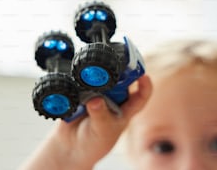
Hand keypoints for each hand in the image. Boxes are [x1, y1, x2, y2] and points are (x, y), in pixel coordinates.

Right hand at [20, 75, 151, 169]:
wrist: (71, 147)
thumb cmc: (94, 142)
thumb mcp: (102, 131)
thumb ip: (100, 116)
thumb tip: (95, 100)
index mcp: (125, 109)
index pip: (140, 96)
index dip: (145, 86)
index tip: (144, 76)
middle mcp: (113, 99)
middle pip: (120, 81)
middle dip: (117, 73)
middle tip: (112, 68)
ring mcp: (98, 95)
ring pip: (101, 80)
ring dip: (97, 76)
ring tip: (91, 76)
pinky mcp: (82, 94)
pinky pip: (82, 83)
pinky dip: (80, 81)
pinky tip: (77, 81)